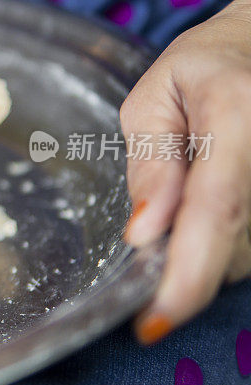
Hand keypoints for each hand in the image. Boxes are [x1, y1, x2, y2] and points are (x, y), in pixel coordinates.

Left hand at [121, 0, 250, 343]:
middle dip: (184, 260)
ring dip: (206, 248)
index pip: (215, 208)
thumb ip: (151, 164)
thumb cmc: (205, 65)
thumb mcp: (153, 99)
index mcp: (238, 116)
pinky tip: (210, 204)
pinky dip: (225, 239)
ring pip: (244, 252)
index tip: (155, 319)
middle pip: (232, 243)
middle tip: (156, 230)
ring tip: (189, 193)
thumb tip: (144, 232)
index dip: (188, 272)